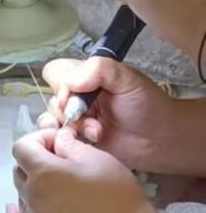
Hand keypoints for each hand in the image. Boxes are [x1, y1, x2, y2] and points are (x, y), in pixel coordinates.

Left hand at [7, 126, 155, 212]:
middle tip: (63, 161)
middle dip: (35, 159)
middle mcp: (31, 195)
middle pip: (19, 170)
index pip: (21, 147)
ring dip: (32, 184)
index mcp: (42, 172)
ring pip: (20, 194)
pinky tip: (13, 210)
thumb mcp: (96, 157)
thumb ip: (68, 144)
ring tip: (59, 184)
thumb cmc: (116, 193)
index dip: (38, 139)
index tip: (59, 142)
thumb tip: (56, 140)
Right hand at [38, 57, 187, 173]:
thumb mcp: (128, 78)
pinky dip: (67, 142)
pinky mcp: (76, 141)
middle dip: (69, 111)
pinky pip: (56, 140)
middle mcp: (76, 97)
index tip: (77, 96)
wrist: (161, 140)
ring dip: (71, 128)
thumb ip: (99, 69)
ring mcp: (75, 120)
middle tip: (92, 119)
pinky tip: (89, 142)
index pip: (55, 73)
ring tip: (95, 134)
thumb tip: (70, 83)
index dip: (61, 85)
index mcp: (86, 77)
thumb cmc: (148, 105)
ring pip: (51, 121)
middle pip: (51, 99)